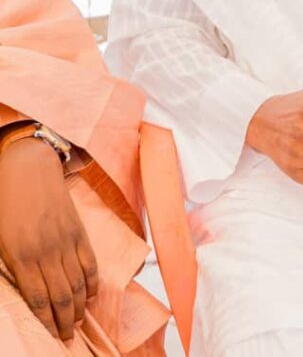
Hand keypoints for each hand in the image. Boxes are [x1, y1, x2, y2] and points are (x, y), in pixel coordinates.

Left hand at [0, 138, 97, 340]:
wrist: (28, 167)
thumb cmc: (5, 202)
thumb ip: (10, 265)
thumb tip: (20, 288)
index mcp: (22, 256)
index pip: (39, 298)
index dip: (47, 321)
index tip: (52, 336)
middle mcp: (47, 252)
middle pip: (62, 295)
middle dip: (66, 320)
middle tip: (68, 337)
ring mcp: (66, 241)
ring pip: (77, 282)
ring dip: (79, 306)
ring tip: (78, 321)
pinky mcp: (78, 230)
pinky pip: (89, 261)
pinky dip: (91, 281)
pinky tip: (90, 295)